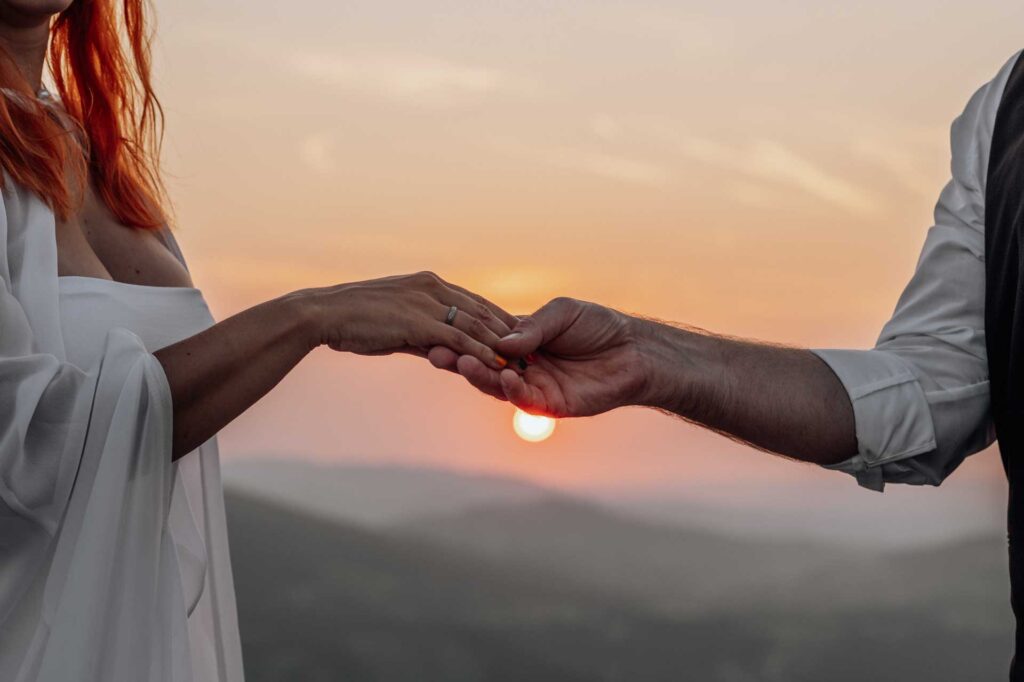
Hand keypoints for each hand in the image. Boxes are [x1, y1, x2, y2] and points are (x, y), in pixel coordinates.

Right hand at [307, 271, 516, 369]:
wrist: (324, 314)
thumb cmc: (353, 322)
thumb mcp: (394, 324)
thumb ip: (420, 335)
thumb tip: (439, 352)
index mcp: (427, 283)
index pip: (473, 301)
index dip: (498, 318)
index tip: (518, 335)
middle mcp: (432, 287)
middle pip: (482, 310)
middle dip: (509, 330)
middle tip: (534, 348)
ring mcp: (427, 303)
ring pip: (476, 323)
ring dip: (502, 343)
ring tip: (524, 360)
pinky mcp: (419, 322)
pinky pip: (460, 339)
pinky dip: (481, 352)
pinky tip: (498, 366)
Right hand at [429, 297, 648, 416]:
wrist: (634, 350)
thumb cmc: (599, 325)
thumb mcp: (561, 314)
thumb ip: (532, 328)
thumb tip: (502, 341)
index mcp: (521, 342)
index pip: (484, 342)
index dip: (463, 338)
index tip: (438, 330)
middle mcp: (523, 366)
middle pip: (484, 366)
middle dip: (459, 360)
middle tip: (435, 352)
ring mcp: (535, 387)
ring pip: (498, 385)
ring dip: (479, 375)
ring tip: (462, 363)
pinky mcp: (551, 405)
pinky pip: (525, 400)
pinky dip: (512, 389)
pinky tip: (504, 376)